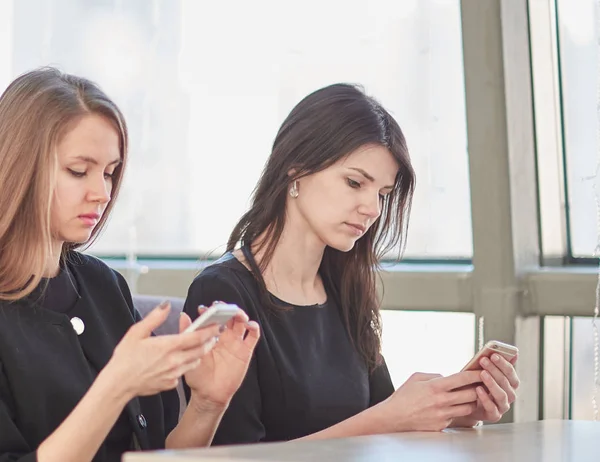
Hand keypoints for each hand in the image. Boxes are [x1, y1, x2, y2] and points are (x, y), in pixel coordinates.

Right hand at [104, 302, 220, 398]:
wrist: (118, 385)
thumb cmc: (125, 358)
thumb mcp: (136, 332)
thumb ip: (155, 317)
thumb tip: (166, 305)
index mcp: (168, 346)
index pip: (196, 337)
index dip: (209, 331)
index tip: (216, 326)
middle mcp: (174, 360)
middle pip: (201, 350)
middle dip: (210, 342)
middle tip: (214, 335)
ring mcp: (174, 374)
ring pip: (194, 362)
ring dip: (199, 354)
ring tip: (199, 346)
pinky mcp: (170, 384)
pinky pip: (183, 372)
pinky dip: (185, 365)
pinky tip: (180, 361)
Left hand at [181, 307, 259, 409]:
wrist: (208, 395)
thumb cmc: (198, 376)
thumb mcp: (190, 353)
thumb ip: (188, 334)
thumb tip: (183, 316)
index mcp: (212, 336)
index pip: (214, 318)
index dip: (210, 311)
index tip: (204, 308)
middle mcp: (225, 337)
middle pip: (229, 317)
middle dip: (226, 309)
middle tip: (221, 307)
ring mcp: (236, 343)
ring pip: (242, 323)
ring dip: (241, 315)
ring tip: (236, 314)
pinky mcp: (245, 351)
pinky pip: (253, 336)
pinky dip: (254, 327)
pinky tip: (250, 324)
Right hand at [381, 371, 480, 431]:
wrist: (394, 417)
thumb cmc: (403, 396)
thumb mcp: (416, 377)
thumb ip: (434, 376)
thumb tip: (448, 377)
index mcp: (435, 386)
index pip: (462, 378)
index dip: (475, 374)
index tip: (482, 371)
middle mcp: (441, 401)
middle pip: (471, 394)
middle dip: (478, 388)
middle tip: (480, 385)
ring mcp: (443, 415)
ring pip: (468, 408)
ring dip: (470, 402)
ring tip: (468, 396)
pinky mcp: (442, 425)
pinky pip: (456, 417)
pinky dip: (457, 411)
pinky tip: (452, 407)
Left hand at [451, 354, 518, 426]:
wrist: (467, 403)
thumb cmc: (478, 384)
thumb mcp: (484, 371)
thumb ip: (496, 363)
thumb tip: (514, 353)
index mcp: (510, 383)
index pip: (511, 373)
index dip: (504, 364)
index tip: (494, 354)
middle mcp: (509, 395)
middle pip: (506, 383)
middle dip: (495, 370)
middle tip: (484, 360)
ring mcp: (503, 406)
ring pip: (502, 395)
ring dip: (492, 383)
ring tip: (482, 373)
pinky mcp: (494, 416)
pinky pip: (492, 408)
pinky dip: (486, 399)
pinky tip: (478, 389)